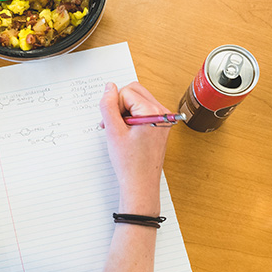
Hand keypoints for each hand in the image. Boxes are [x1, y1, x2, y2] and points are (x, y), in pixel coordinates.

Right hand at [99, 82, 171, 215]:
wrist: (141, 184)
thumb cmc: (129, 163)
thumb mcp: (113, 131)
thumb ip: (108, 105)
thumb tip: (108, 87)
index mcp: (153, 112)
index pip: (126, 92)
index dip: (114, 106)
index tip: (111, 124)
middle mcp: (162, 112)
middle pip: (134, 91)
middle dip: (119, 104)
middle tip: (112, 124)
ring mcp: (163, 118)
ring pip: (138, 100)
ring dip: (124, 110)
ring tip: (119, 130)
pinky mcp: (160, 124)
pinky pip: (143, 110)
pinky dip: (132, 116)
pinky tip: (127, 133)